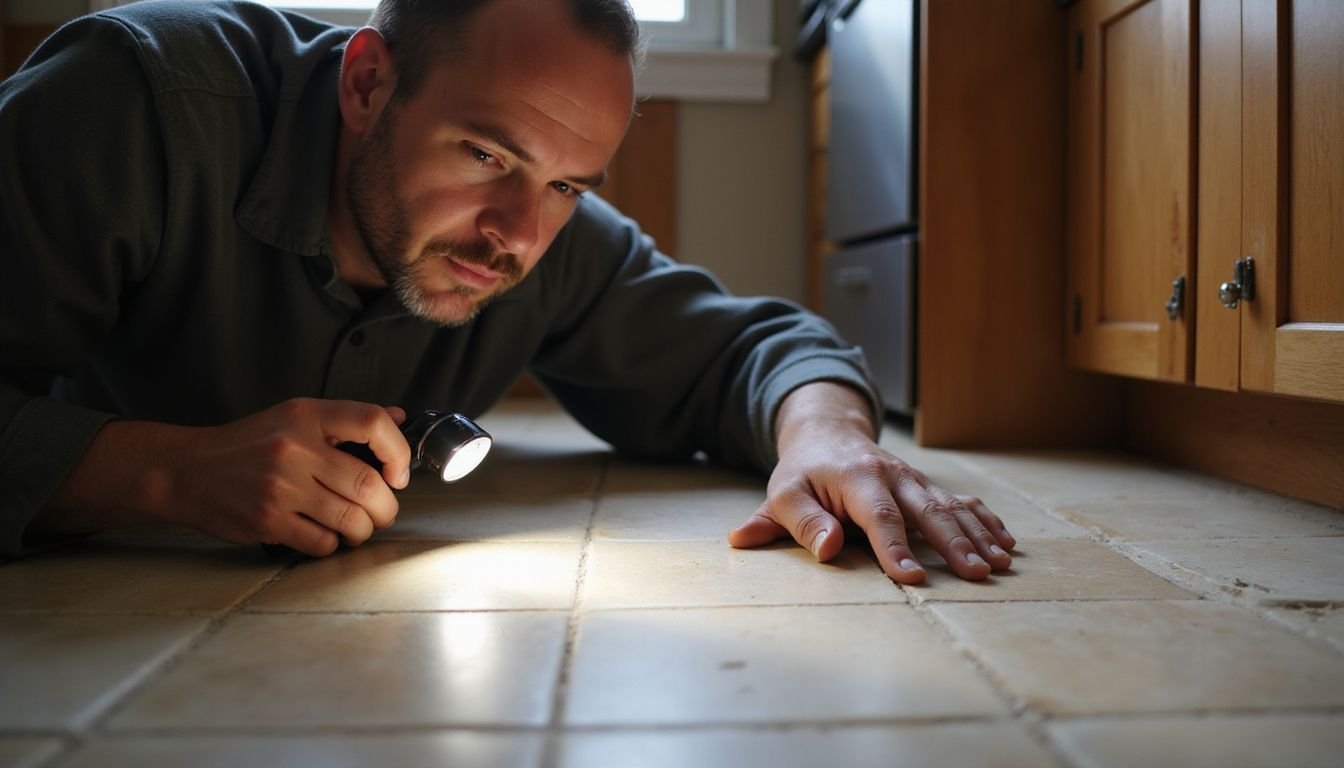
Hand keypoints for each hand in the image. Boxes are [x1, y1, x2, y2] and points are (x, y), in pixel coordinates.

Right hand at [178, 398, 411, 555]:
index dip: (398, 451)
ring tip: (356, 526)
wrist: (187, 470)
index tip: (398, 473)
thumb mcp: (294, 418)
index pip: (372, 422)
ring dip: (363, 530)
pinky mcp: (268, 520)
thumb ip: (346, 421)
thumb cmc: (247, 445)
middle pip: (368, 484)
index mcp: (306, 416)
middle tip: (382, 511)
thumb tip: (400, 418)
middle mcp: (295, 448)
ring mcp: (281, 487)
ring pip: (351, 520)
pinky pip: (322, 543)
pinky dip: (332, 544)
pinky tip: (323, 534)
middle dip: (386, 507)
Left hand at [727, 383, 1014, 583]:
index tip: (912, 578)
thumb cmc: (803, 474)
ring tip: (999, 564)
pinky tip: (1006, 543)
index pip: (879, 516)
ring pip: (951, 506)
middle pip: (928, 509)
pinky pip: (961, 502)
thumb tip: (827, 549)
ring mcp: (915, 480)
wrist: (827, 434)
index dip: (895, 548)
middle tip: (976, 573)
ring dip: (977, 535)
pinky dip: (985, 521)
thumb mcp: (784, 495)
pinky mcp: (926, 487)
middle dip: (954, 542)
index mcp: (857, 477)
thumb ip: (801, 522)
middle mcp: (893, 476)